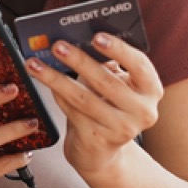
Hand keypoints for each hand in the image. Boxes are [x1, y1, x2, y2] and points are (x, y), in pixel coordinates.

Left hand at [25, 32, 162, 177]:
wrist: (101, 150)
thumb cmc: (108, 106)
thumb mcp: (115, 84)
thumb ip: (104, 64)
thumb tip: (74, 42)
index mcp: (151, 90)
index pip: (139, 65)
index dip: (118, 50)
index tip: (96, 37)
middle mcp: (142, 112)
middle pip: (106, 82)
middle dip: (78, 61)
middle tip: (57, 45)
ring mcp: (121, 129)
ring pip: (83, 98)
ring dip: (56, 78)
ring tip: (36, 64)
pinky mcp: (98, 140)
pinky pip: (72, 112)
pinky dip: (57, 94)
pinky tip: (44, 81)